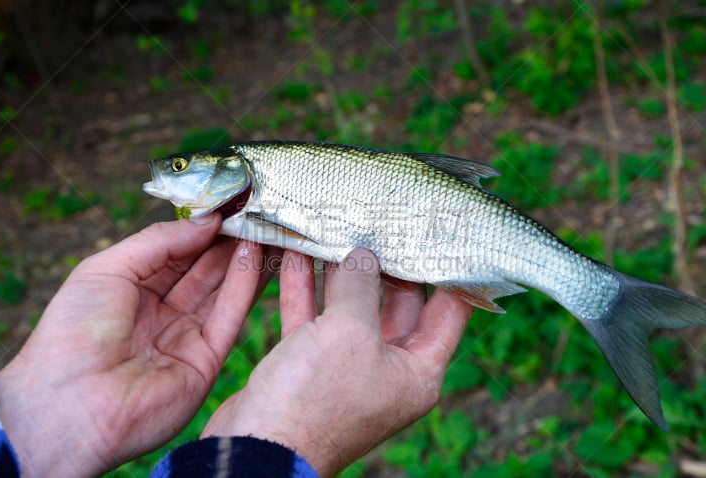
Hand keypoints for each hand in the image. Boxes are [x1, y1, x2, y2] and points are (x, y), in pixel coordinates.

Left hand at [0, 214, 270, 476]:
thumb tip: (207, 219)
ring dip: (244, 258)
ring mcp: (184, 338)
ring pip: (221, 290)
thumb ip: (160, 241)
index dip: (201, 228)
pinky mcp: (205, 361)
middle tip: (255, 210)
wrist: (69, 407)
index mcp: (131, 291)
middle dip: (228, 240)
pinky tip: (256, 255)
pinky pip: (228, 317)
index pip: (175, 253)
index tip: (227, 203)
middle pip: (203, 270)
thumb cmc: (73, 334)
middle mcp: (160, 313)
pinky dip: (244, 285)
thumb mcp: (107, 269)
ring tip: (265, 224)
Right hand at [201, 249, 472, 476]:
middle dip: (386, 263)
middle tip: (382, 221)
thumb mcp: (348, 333)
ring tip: (337, 227)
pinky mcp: (310, 367)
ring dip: (340, 271)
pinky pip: (314, 319)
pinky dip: (305, 289)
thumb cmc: (313, 401)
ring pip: (350, 308)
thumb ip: (360, 286)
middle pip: (397, 304)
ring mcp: (348, 368)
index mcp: (417, 370)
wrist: (256, 449)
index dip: (450, 270)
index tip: (446, 233)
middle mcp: (388, 369)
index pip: (449, 311)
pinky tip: (298, 253)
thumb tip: (363, 255)